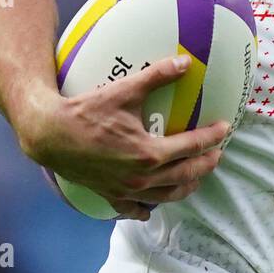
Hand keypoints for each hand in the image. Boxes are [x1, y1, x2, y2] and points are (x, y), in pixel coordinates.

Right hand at [18, 55, 230, 218]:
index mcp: (149, 154)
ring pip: (166, 197)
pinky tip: (152, 206)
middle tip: (217, 153)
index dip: (212, 137)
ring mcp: (126, 191)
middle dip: (206, 164)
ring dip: (185, 187)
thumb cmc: (85, 112)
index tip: (224, 129)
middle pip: (186, 175)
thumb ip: (156, 76)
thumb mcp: (123, 91)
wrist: (48, 134)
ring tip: (195, 177)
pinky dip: (147, 208)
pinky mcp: (110, 196)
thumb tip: (184, 63)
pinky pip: (134, 209)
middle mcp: (141, 178)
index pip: (192, 146)